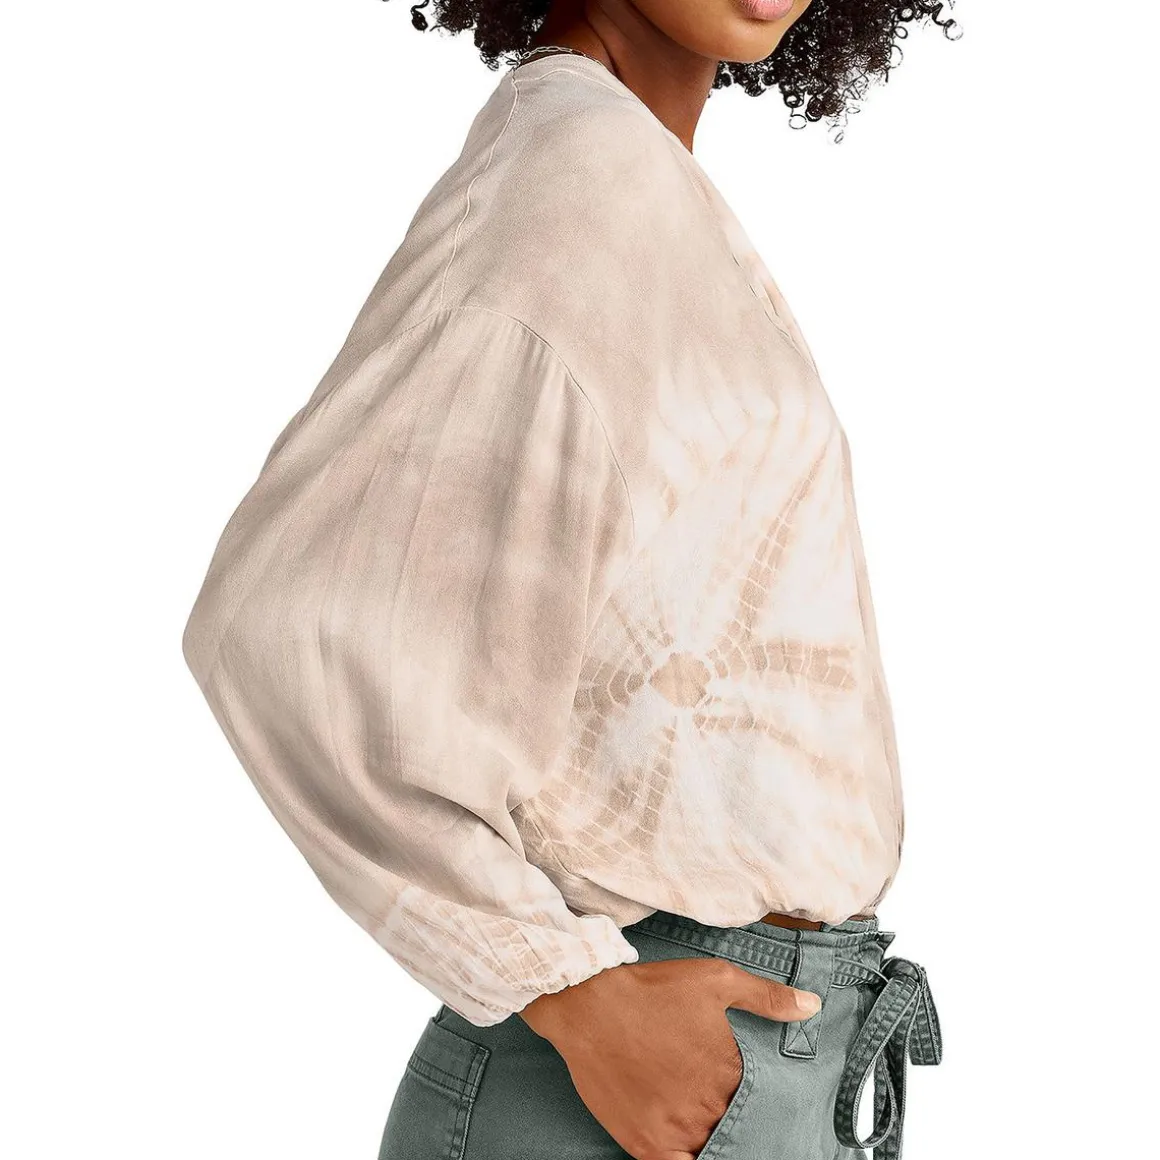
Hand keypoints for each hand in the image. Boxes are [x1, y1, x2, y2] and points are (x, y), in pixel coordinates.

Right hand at [519, 957, 821, 1159]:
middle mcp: (709, 1105)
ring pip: (712, 1149)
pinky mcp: (646, 1144)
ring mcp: (677, 1129)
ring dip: (716, 1140)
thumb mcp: (715, 979)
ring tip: (708, 1123)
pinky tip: (694, 1151)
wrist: (589, 1003)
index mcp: (730, 1069)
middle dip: (739, 1121)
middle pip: (738, 1127)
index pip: (762, 1101)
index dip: (761, 1100)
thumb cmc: (652, 990)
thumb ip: (766, 997)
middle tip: (725, 1108)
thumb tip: (811, 1008)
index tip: (758, 1097)